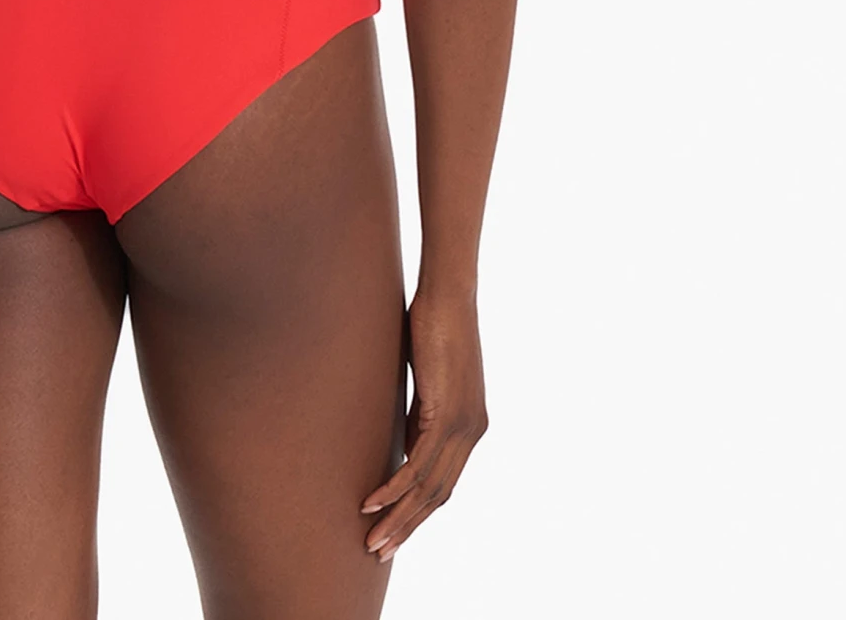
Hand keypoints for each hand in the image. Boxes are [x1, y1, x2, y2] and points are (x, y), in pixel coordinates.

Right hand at [360, 289, 487, 561]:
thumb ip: (419, 415)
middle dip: (407, 527)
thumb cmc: (434, 327)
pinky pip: (419, 463)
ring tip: (372, 540)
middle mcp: (472, 433)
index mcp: (470, 427)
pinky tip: (373, 501)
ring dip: (398, 518)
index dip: (417, 513)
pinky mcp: (446, 413)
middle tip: (378, 551)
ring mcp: (463, 426)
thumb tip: (405, 445)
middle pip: (438, 496)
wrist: (449, 295)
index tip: (392, 532)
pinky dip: (395, 487)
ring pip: (429, 488)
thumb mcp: (426, 382)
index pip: (444, 484)